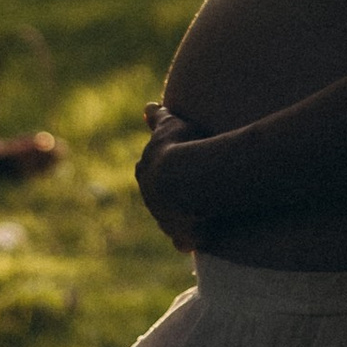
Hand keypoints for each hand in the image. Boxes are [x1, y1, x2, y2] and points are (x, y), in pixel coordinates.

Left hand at [136, 101, 226, 250]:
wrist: (189, 180)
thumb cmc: (181, 146)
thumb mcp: (170, 125)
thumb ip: (158, 117)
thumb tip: (148, 106)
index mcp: (145, 171)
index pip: (150, 172)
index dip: (163, 170)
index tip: (174, 169)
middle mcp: (150, 198)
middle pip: (158, 198)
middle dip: (170, 196)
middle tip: (188, 191)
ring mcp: (164, 218)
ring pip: (170, 219)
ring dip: (181, 216)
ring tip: (200, 211)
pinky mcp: (181, 235)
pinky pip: (184, 240)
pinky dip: (189, 239)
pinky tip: (197, 239)